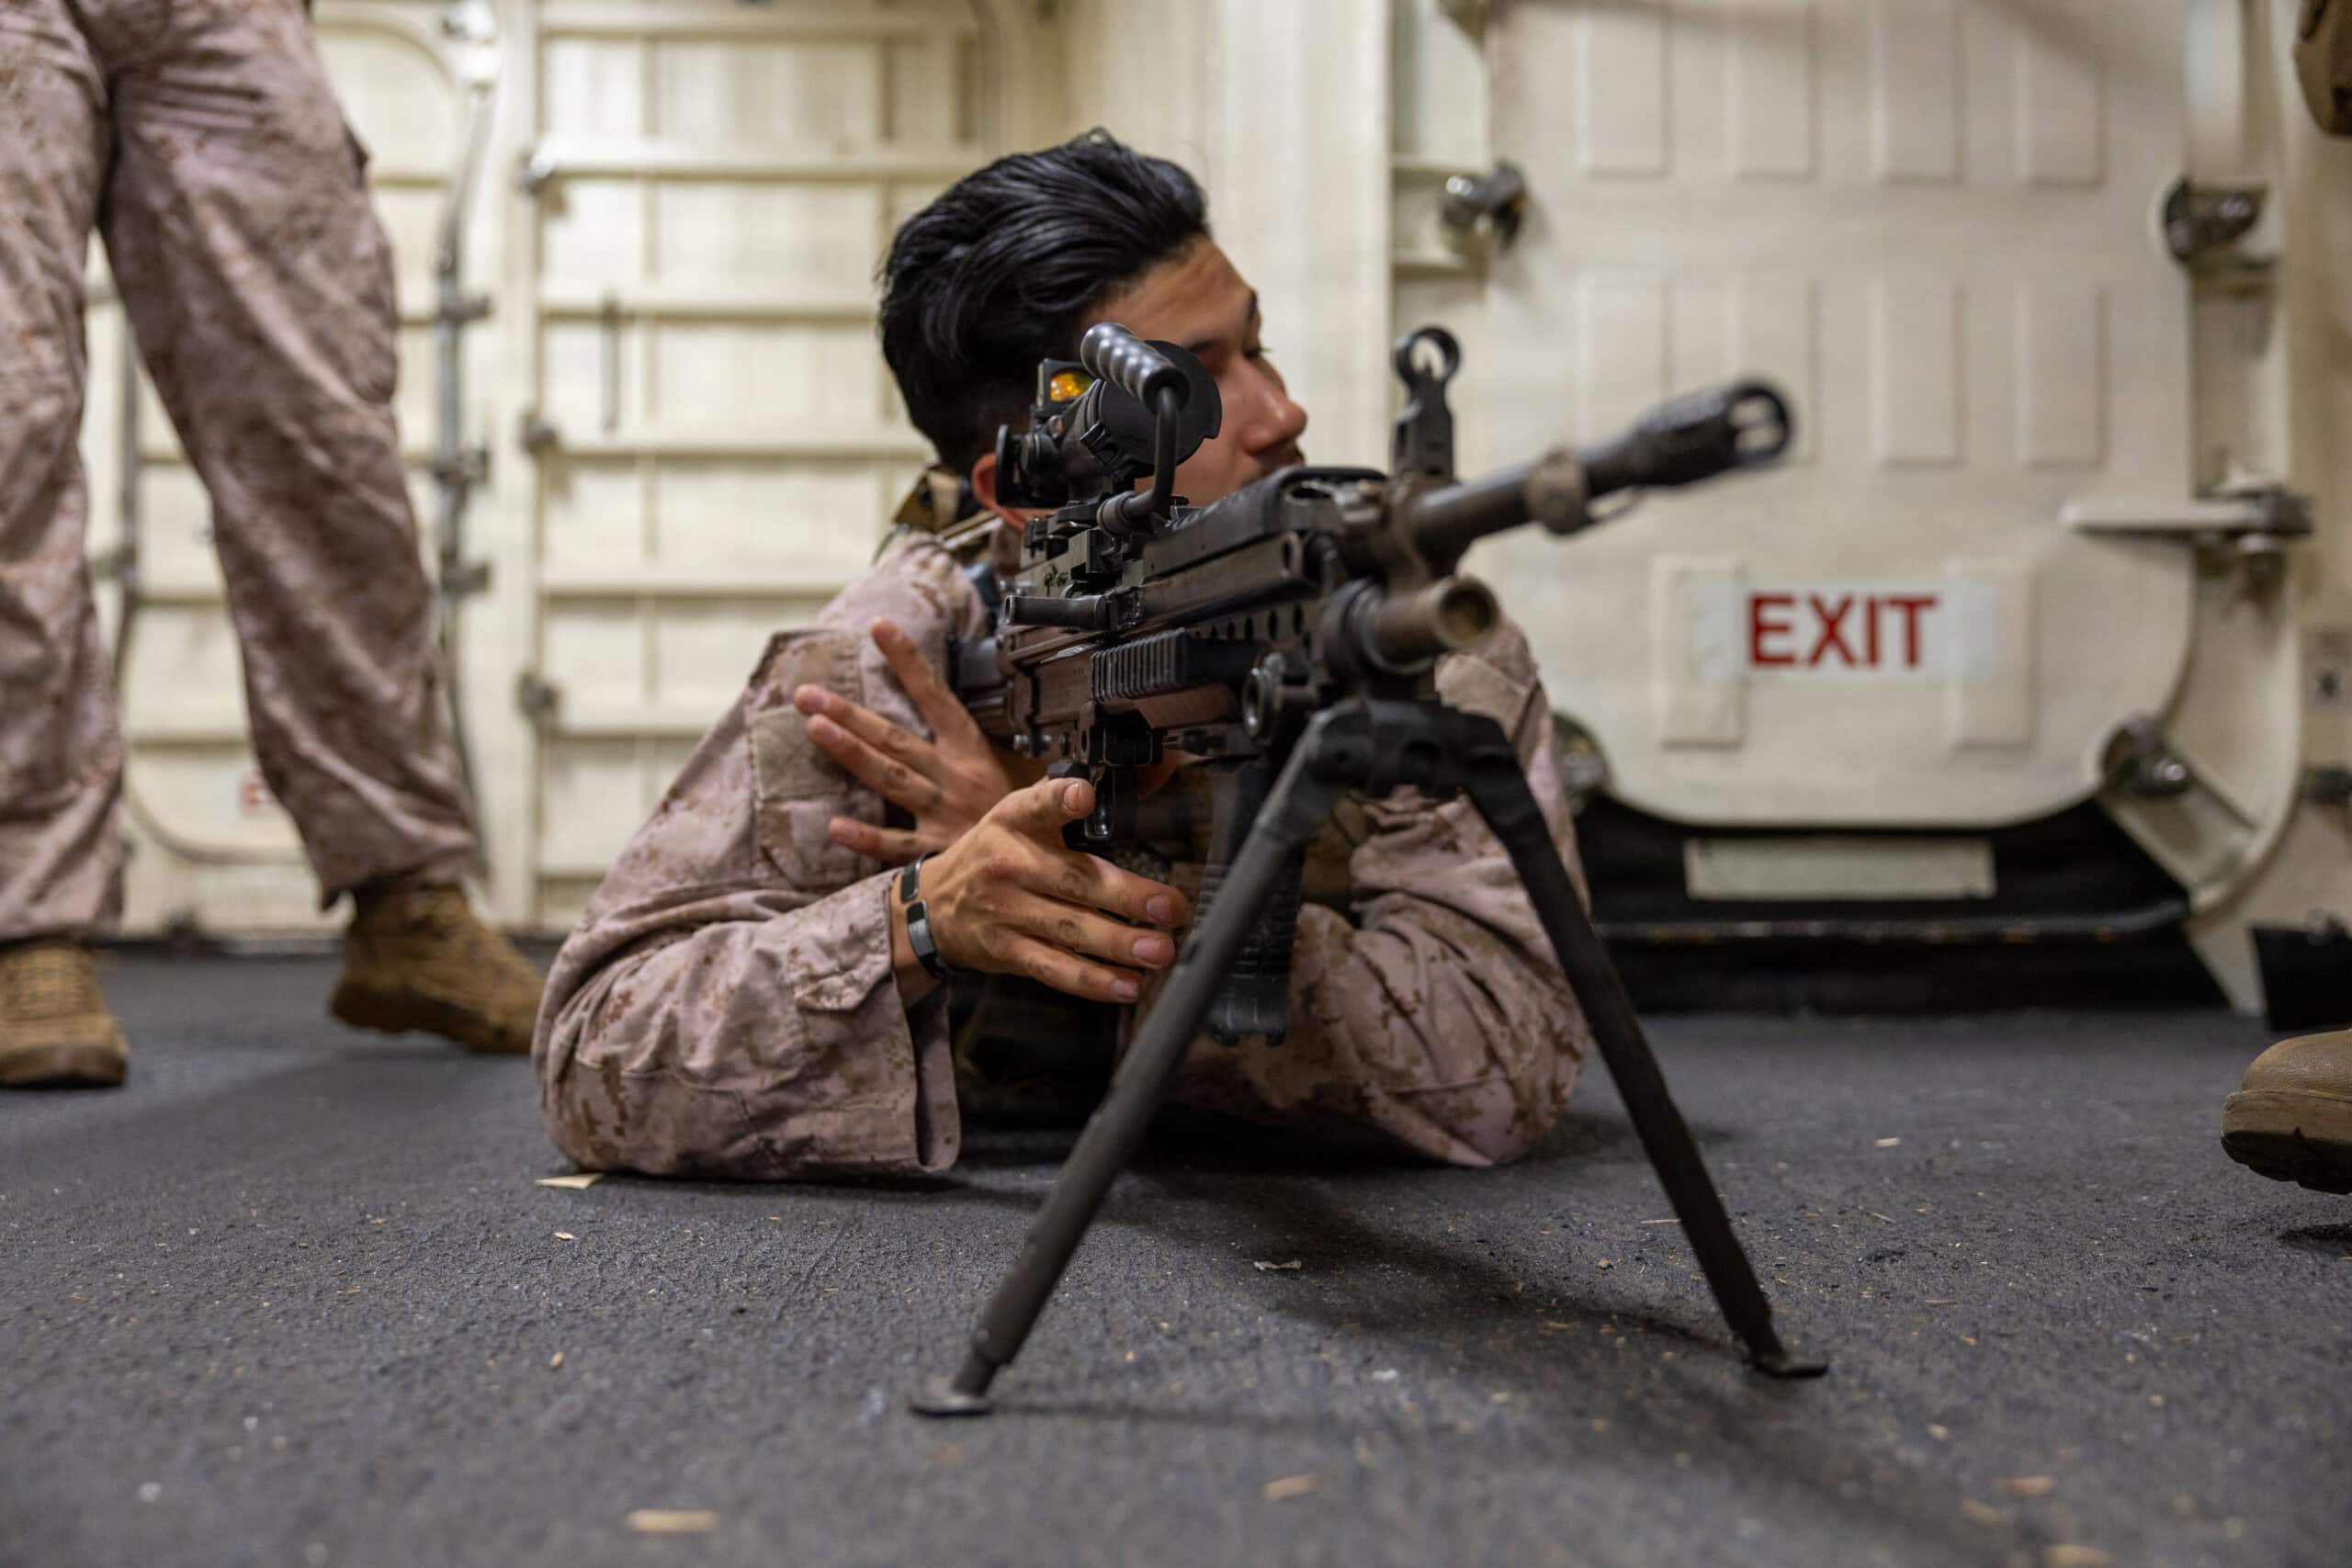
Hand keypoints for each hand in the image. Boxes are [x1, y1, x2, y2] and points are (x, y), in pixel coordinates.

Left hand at [795, 617, 1011, 859]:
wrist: (1046, 863)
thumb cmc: (1029, 815)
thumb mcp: (1022, 769)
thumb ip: (994, 745)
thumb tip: (985, 706)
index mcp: (972, 750)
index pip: (935, 697)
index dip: (907, 662)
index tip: (879, 628)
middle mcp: (954, 776)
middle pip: (894, 738)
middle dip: (849, 714)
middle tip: (807, 694)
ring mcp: (943, 813)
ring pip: (890, 778)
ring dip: (852, 753)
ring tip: (814, 728)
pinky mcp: (937, 851)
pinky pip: (897, 845)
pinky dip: (866, 838)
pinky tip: (835, 825)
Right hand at [894, 775, 1190, 1005]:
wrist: (933, 904)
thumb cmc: (993, 854)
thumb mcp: (1017, 817)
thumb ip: (1066, 802)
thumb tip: (1149, 775)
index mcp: (1015, 821)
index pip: (1037, 804)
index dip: (1059, 799)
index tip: (1083, 796)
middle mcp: (1011, 863)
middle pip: (1074, 880)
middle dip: (1127, 895)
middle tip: (1169, 906)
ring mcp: (1007, 911)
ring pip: (1070, 929)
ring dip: (1119, 943)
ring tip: (1159, 951)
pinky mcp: (1007, 950)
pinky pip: (1054, 968)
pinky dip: (1092, 980)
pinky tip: (1127, 986)